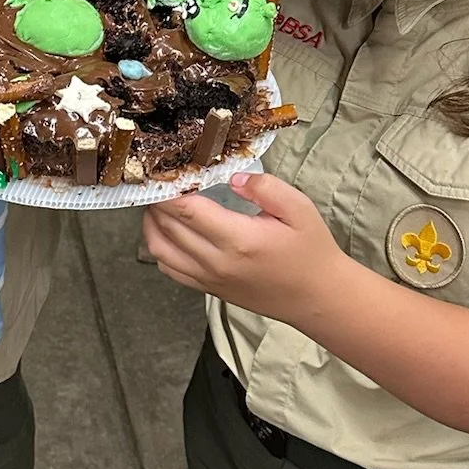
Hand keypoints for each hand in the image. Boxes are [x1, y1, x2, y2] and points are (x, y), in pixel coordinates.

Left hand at [142, 171, 345, 324]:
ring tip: (159, 203)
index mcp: (238, 239)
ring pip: (160, 251)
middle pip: (166, 227)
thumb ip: (265, 187)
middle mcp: (217, 262)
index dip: (167, 189)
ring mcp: (209, 279)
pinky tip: (167, 232)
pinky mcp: (209, 289)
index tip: (162, 171)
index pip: (186, 210)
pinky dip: (160, 248)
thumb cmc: (310, 251)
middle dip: (156, 201)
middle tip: (159, 181)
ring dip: (152, 224)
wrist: (317, 297)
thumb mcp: (299, 209)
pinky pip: (170, 269)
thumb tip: (232, 178)